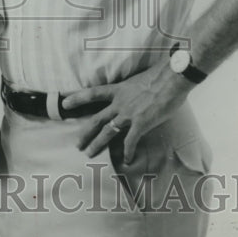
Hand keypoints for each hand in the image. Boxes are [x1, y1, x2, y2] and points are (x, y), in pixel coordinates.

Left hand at [60, 61, 191, 163]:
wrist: (172, 78)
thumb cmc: (160, 76)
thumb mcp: (138, 80)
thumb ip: (132, 90)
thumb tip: (134, 95)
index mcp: (118, 90)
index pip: (92, 93)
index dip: (77, 98)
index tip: (64, 103)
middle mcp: (120, 103)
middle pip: (96, 120)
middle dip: (85, 133)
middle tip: (77, 144)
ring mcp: (129, 114)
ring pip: (108, 132)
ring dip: (97, 144)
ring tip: (89, 153)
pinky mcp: (141, 123)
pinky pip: (130, 141)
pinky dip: (127, 152)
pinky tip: (126, 160)